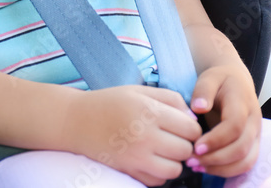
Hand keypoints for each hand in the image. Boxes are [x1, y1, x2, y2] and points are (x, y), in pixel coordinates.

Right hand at [65, 85, 201, 185]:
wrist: (76, 120)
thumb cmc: (110, 102)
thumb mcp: (140, 91)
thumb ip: (172, 99)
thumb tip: (193, 118)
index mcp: (150, 111)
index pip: (191, 129)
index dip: (191, 128)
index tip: (182, 126)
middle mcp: (145, 136)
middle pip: (186, 150)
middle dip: (184, 145)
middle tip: (172, 138)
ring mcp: (136, 156)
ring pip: (175, 170)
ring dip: (173, 161)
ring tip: (162, 150)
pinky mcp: (128, 171)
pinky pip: (157, 181)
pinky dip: (158, 173)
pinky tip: (150, 160)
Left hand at [186, 65, 260, 176]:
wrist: (237, 81)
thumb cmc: (221, 80)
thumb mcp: (209, 77)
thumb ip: (203, 90)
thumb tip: (198, 107)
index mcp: (243, 103)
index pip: (234, 126)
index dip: (216, 139)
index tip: (196, 147)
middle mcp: (254, 122)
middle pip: (241, 148)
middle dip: (216, 159)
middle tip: (191, 160)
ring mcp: (256, 135)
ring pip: (246, 161)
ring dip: (221, 169)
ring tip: (197, 166)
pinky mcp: (252, 145)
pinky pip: (245, 164)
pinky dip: (227, 171)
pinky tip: (206, 168)